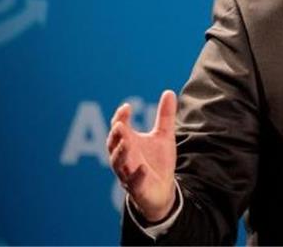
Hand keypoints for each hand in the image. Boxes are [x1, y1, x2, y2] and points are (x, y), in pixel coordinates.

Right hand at [107, 90, 178, 221]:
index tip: (126, 107)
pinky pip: (134, 183)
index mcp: (128, 143)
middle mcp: (124, 158)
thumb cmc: (158, 161)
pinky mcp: (137, 189)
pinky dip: (137, 176)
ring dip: (121, 153)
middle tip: (120, 125)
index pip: (118, 128)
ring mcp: (128, 173)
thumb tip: (169, 92)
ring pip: (119, 164)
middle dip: (116, 135)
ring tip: (127, 142)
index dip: (120, 117)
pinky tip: (142, 168)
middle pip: (113, 146)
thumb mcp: (164, 135)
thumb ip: (165, 115)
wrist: (163, 189)